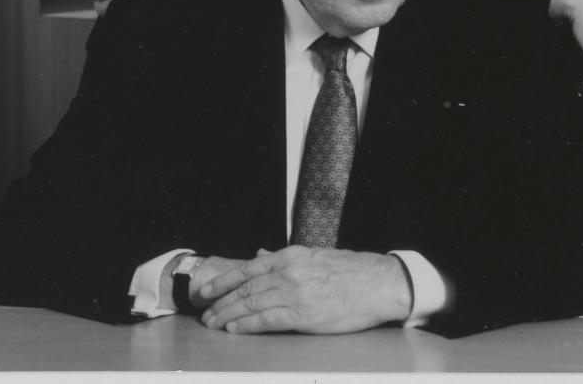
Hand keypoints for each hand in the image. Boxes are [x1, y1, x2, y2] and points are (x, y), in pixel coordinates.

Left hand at [198, 246, 411, 333]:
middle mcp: (289, 272)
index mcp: (291, 255)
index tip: (207, 288)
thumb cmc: (351, 271)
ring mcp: (295, 293)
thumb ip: (285, 258)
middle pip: (245, 287)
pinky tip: (234, 328)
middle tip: (205, 312)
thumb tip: (261, 254)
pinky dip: (247, 324)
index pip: (248, 267)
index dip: (224, 279)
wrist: (377, 283)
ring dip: (228, 314)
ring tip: (214, 322)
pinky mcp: (304, 315)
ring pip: (252, 303)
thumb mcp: (315, 256)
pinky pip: (267, 320)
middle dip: (221, 300)